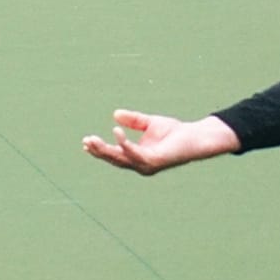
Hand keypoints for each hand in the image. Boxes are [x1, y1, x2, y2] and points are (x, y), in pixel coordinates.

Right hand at [81, 111, 238, 175]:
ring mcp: (146, 165)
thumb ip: (133, 120)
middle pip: (114, 159)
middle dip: (99, 151)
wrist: (194, 137)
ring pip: (120, 159)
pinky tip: (116, 132)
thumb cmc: (175, 132)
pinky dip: (124, 143)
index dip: (100, 149)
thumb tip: (115, 114)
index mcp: (137, 156)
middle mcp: (140, 164)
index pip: (115, 154)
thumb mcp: (149, 123)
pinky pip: (134, 153)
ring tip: (92, 139)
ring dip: (105, 150)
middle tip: (85, 141)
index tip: (85, 142)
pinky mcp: (154, 161)